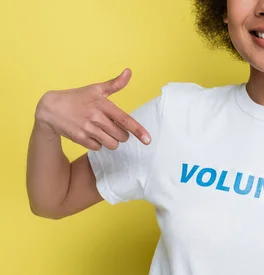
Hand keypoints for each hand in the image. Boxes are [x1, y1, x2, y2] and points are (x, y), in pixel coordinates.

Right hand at [34, 68, 150, 150]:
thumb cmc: (77, 98)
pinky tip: (90, 134)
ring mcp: (87, 129)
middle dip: (121, 135)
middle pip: (121, 136)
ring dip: (111, 141)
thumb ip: (115, 84)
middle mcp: (96, 117)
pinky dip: (97, 144)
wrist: (50, 108)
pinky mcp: (80, 138)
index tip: (148, 140)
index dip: (138, 131)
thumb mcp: (95, 89)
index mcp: (103, 105)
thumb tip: (129, 72)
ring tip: (102, 132)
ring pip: (112, 144)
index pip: (125, 120)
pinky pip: (98, 148)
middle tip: (112, 128)